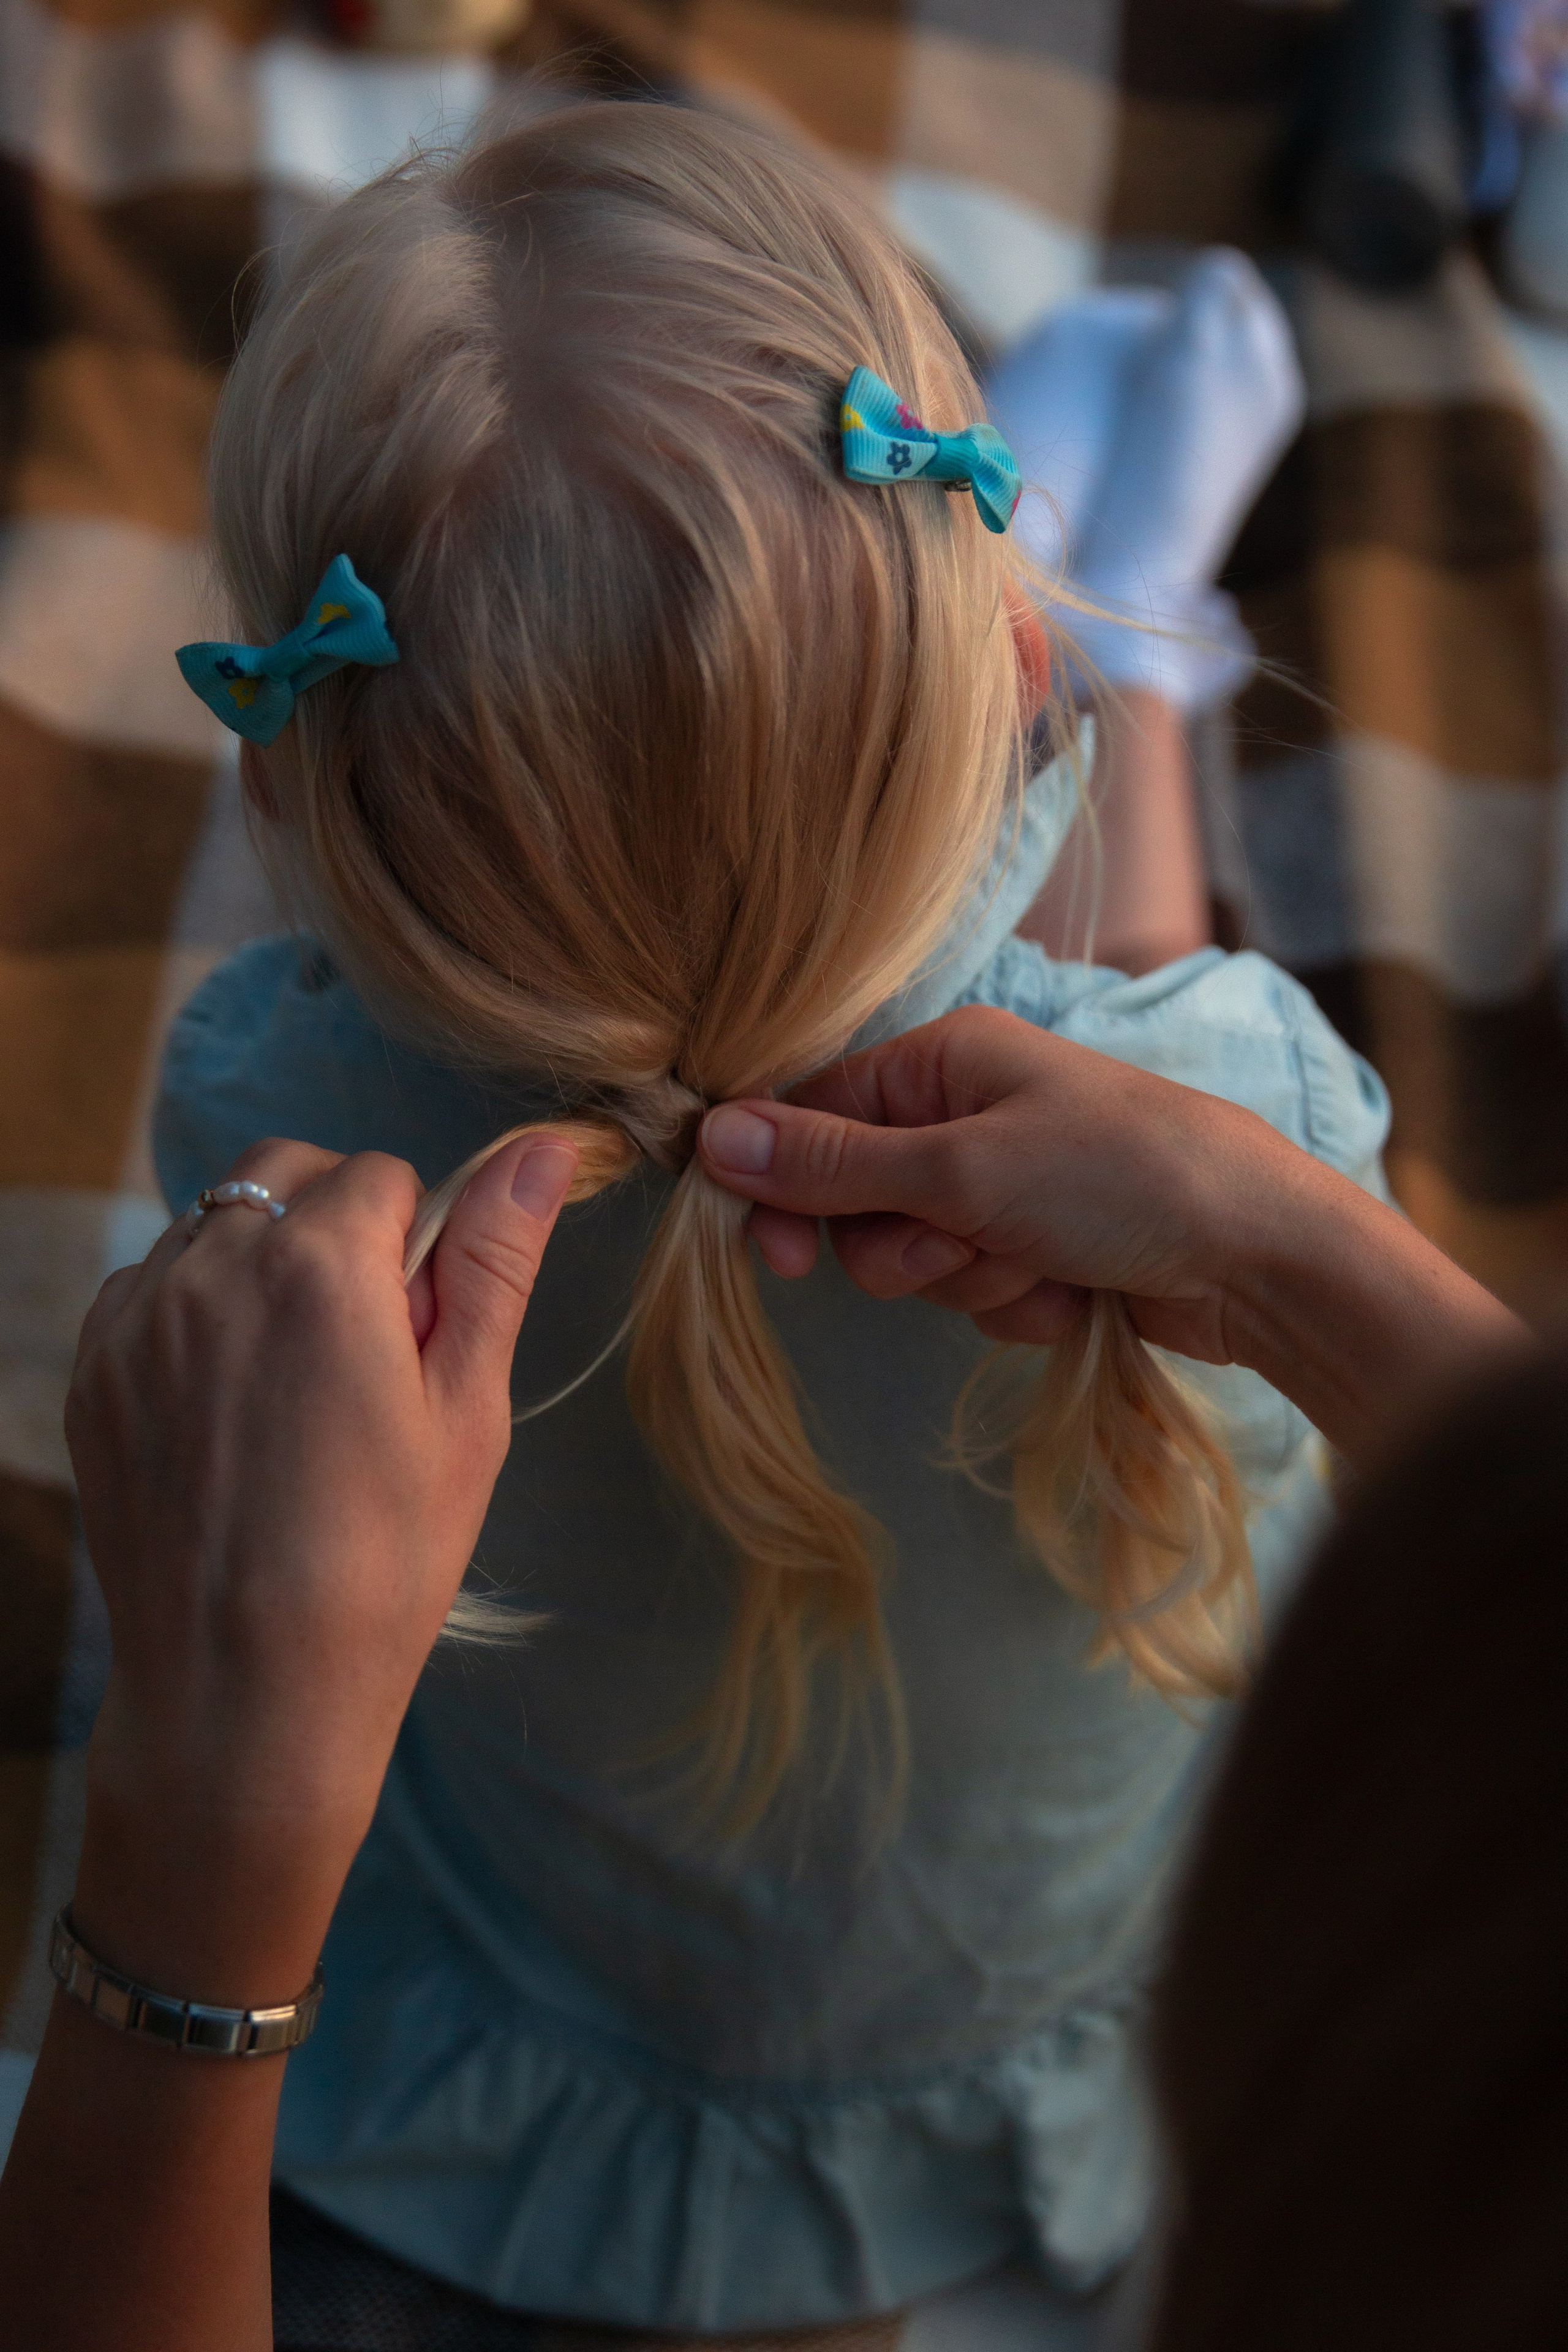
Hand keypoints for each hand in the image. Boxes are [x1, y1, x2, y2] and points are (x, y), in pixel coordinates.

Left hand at [65, 1130, 577, 2004]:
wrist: (244, 1694)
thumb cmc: (382, 1563)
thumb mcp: (467, 1411)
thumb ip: (494, 1263)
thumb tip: (541, 1150)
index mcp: (323, 1266)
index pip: (384, 1176)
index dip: (417, 1245)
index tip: (417, 1333)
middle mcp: (214, 1267)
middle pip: (286, 1175)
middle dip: (334, 1225)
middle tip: (365, 1343)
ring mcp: (140, 1320)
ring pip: (214, 1226)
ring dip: (261, 1265)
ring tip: (296, 1385)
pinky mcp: (95, 1372)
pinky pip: (150, 1290)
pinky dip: (194, 1314)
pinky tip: (232, 1408)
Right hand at [697, 1005, 1521, 1459]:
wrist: (1258, 1255)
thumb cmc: (1118, 1177)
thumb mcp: (962, 1168)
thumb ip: (833, 1164)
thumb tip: (709, 1134)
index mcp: (942, 1061)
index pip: (813, 1117)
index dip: (784, 1189)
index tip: (775, 1254)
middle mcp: (966, 1114)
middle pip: (859, 1203)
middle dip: (908, 1247)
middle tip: (968, 1245)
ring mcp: (1005, 1186)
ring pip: (917, 1260)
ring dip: (970, 1282)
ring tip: (1040, 1263)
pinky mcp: (1040, 1250)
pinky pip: (977, 1295)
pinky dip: (1017, 1306)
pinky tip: (1074, 1294)